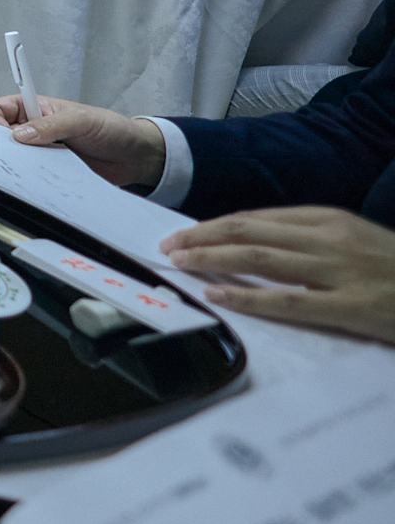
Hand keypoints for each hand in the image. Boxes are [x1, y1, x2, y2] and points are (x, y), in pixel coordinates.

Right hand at [0, 93, 165, 188]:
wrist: (134, 156)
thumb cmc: (110, 127)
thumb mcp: (80, 120)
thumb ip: (50, 126)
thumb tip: (19, 135)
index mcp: (32, 108)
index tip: (5, 137)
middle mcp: (31, 129)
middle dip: (3, 147)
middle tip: (17, 157)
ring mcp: (38, 152)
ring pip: (12, 160)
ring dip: (20, 166)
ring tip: (36, 168)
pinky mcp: (48, 171)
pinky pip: (31, 178)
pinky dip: (34, 180)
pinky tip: (45, 180)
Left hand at [162, 207, 394, 343]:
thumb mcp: (355, 243)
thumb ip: (310, 241)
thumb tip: (254, 244)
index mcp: (329, 220)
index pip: (257, 217)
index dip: (214, 224)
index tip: (183, 233)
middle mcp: (330, 238)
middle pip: (250, 230)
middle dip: (202, 237)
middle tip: (168, 246)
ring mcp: (340, 271)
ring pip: (261, 257)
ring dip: (213, 258)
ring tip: (181, 263)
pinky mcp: (351, 307)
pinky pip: (288, 301)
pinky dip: (248, 296)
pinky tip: (220, 295)